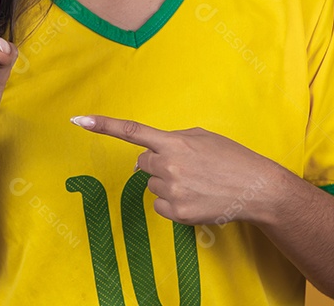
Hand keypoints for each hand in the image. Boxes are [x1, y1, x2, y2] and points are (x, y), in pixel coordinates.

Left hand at [71, 115, 282, 225]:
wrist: (255, 188)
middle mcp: (168, 166)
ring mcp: (171, 191)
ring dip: (167, 183)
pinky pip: (160, 205)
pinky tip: (194, 197)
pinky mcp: (176, 213)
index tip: (78, 121)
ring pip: (152, 185)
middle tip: (184, 166)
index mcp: (173, 142)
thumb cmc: (231, 158)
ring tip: (196, 182)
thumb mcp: (202, 137)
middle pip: (142, 163)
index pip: (132, 131)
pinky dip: (172, 202)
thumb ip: (173, 140)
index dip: (103, 125)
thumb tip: (151, 153)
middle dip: (156, 163)